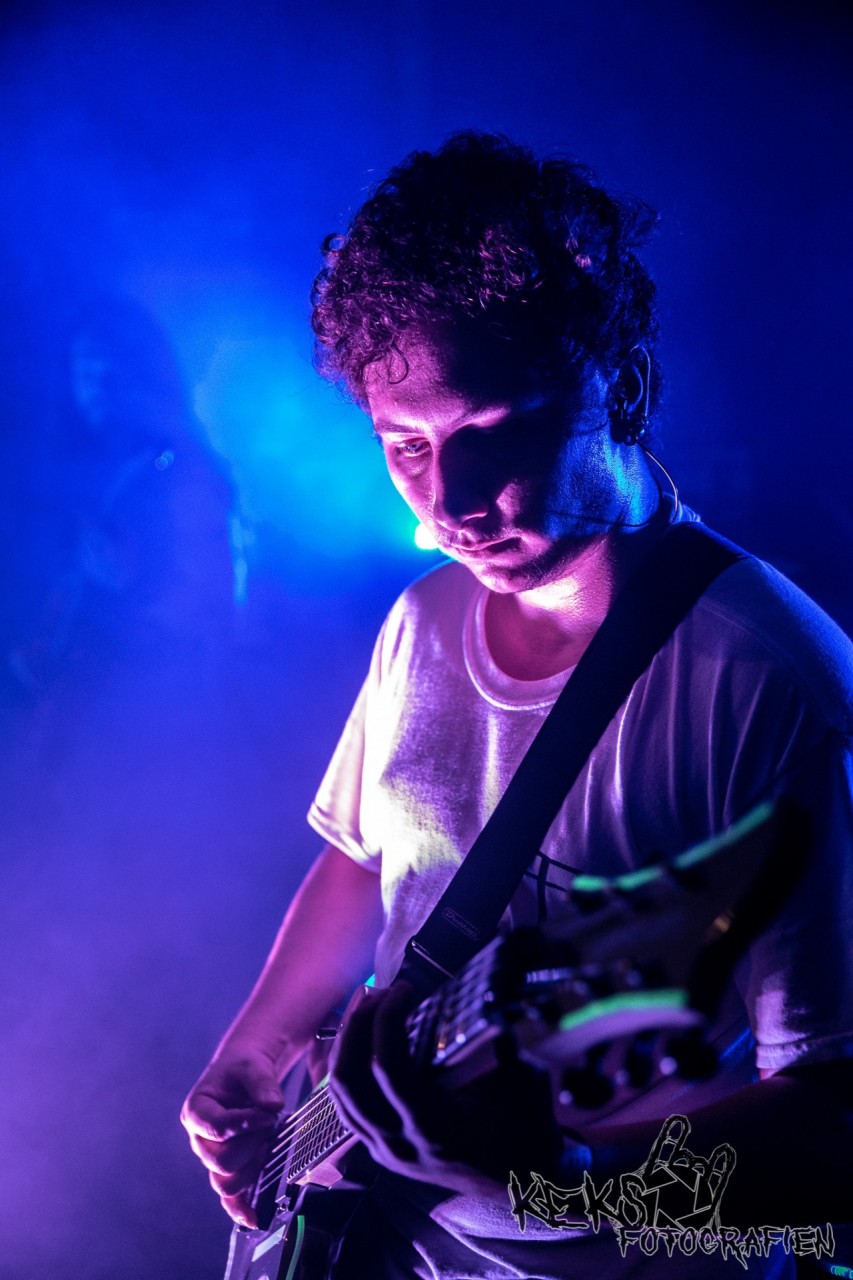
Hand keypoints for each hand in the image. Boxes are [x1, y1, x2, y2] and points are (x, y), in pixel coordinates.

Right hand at [181, 1046, 283, 1226]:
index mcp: (197, 1111)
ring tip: (267, 1141)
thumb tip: (272, 1107)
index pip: (216, 1128)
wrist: (246, 1073)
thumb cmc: (244, 1068)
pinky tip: (253, 1218)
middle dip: (252, 1145)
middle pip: (222, 1161)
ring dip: (254, 1164)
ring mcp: (213, 1158)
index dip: (245, 1124)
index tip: (267, 1112)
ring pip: (227, 1182)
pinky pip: (230, 1197)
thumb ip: (262, 1083)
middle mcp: (200, 1140)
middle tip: (268, 1125)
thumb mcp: (252, 1066)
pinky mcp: (229, 1169)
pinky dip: (239, 1209)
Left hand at [328, 984, 560, 1200]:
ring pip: (339, 1095)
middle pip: (349, 1080)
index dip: (387, 1021)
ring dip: (345, 1044)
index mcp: (434, 1127)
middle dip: (356, 1026)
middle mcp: (400, 1142)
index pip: (388, 1068)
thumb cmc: (525, 1131)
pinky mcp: (381, 1150)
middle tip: (378, 992)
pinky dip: (346, 1069)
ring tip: (367, 1008)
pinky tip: (361, 1041)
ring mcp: (386, 1151)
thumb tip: (490, 1005)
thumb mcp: (526, 1085)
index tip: (403, 988)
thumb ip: (505, 1047)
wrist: (521, 1182)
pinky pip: (346, 1108)